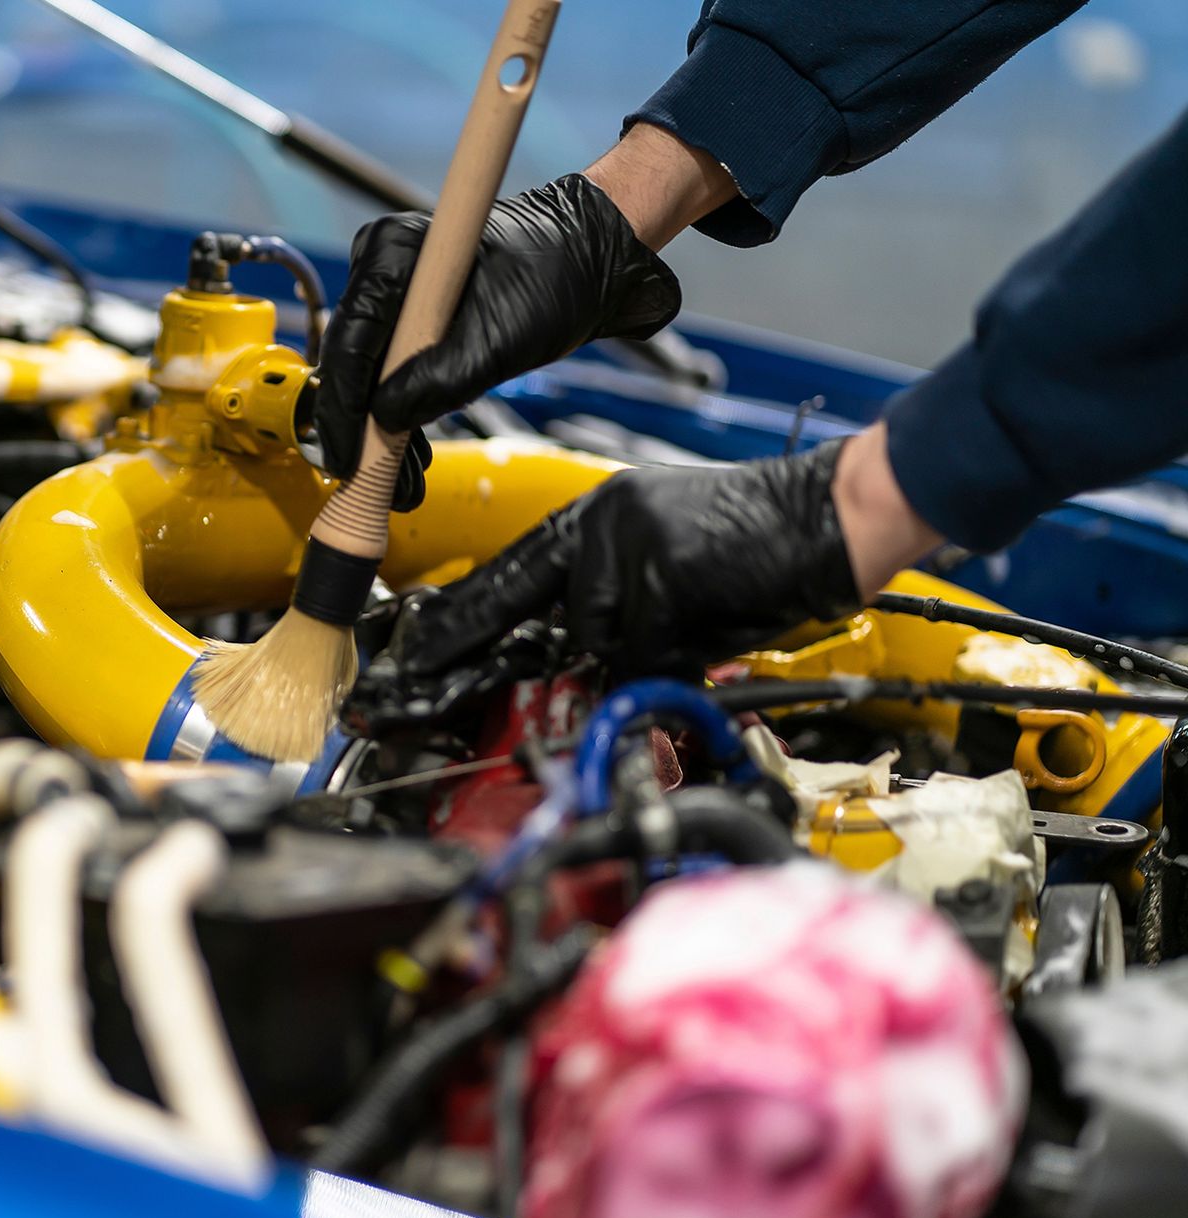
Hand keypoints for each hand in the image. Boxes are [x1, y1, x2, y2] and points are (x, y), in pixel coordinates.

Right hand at [314, 173, 681, 510]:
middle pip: (351, 361)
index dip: (342, 407)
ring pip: (370, 375)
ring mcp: (395, 294)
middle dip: (362, 427)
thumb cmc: (554, 278)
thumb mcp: (499, 340)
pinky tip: (412, 458)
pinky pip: (392, 372)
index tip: (343, 458)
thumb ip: (440, 381)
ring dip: (383, 431)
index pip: (349, 340)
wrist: (590, 260)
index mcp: (391, 253)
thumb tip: (387, 421)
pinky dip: (402, 414)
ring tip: (401, 485)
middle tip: (369, 482)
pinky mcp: (412, 318)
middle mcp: (382, 268)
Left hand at [390, 439, 875, 679]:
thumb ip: (609, 599)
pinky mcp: (663, 571)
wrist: (830, 517)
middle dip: (477, 639)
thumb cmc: (756, 549)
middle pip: (527, 600)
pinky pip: (643, 650)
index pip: (513, 566)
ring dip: (642, 653)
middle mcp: (603, 518)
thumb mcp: (665, 561)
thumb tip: (570, 654)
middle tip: (421, 671)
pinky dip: (676, 656)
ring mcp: (630, 542)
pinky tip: (715, 620)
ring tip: (698, 618)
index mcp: (599, 513)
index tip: (418, 643)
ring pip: (597, 641)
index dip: (465, 610)